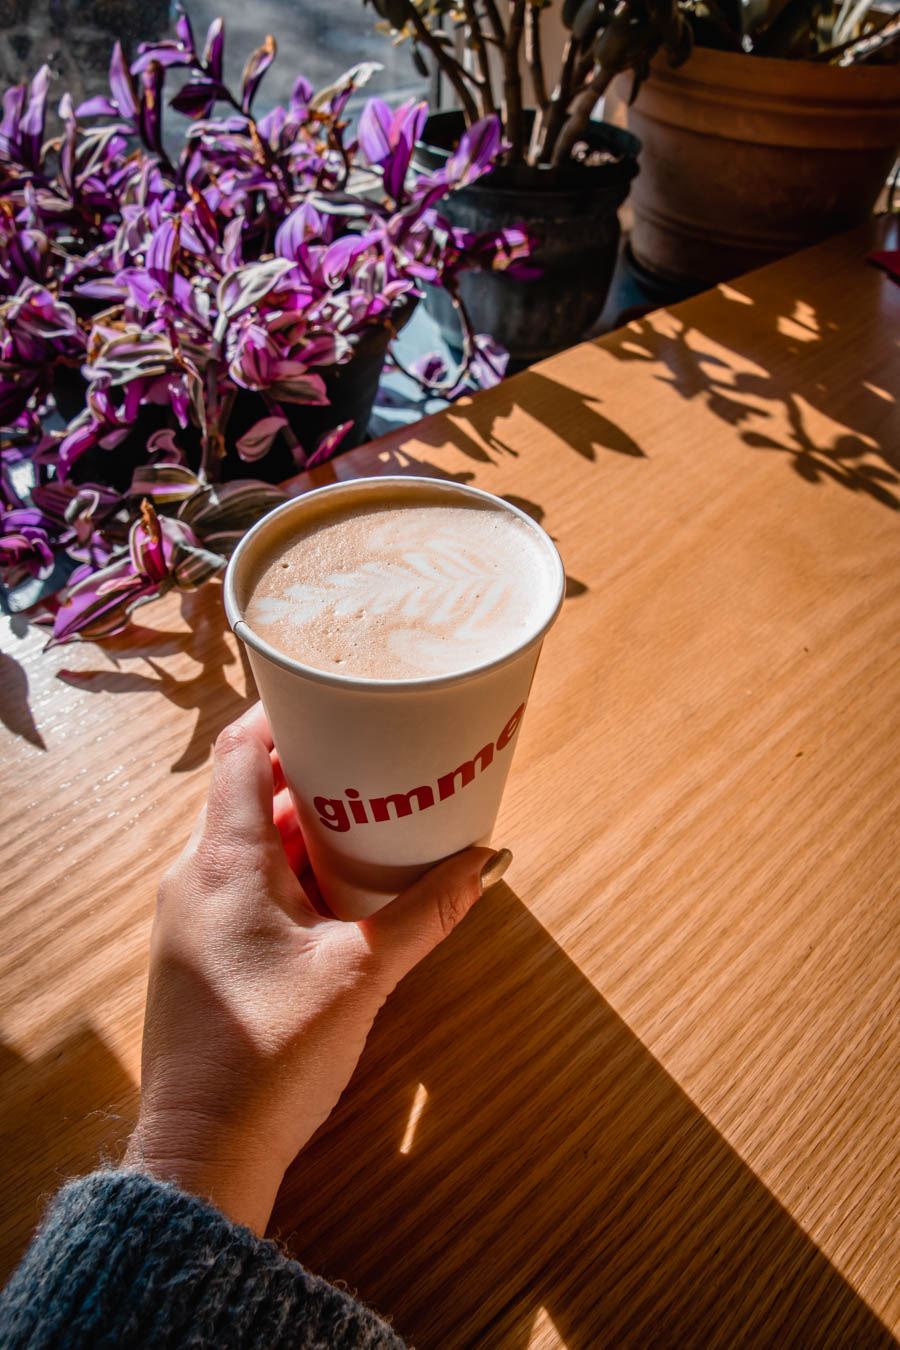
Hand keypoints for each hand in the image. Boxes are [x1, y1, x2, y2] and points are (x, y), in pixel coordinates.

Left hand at [123, 703, 509, 1234]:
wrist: (204, 1154)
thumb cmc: (272, 1055)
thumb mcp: (362, 974)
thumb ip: (426, 912)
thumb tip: (488, 862)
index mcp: (223, 860)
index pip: (240, 749)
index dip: (286, 716)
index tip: (339, 704)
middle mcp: (194, 876)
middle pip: (248, 793)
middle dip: (314, 777)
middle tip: (378, 766)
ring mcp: (191, 917)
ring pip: (247, 843)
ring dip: (304, 831)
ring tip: (370, 825)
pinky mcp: (199, 954)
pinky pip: (241, 885)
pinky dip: (288, 873)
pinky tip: (338, 893)